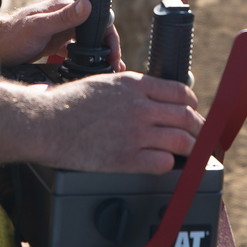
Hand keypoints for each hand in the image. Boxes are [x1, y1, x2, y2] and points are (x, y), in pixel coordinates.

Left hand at [0, 0, 121, 66]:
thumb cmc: (12, 35)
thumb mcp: (39, 27)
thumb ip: (63, 17)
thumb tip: (87, 5)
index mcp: (65, 6)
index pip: (97, 17)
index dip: (109, 36)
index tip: (114, 54)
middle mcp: (65, 16)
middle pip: (95, 31)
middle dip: (108, 48)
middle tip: (116, 66)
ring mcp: (62, 30)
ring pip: (88, 42)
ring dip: (99, 55)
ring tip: (110, 70)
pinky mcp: (56, 43)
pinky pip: (77, 51)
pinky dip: (86, 60)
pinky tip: (92, 70)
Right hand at [32, 72, 202, 174]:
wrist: (45, 122)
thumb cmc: (68, 104)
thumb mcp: (105, 82)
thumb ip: (131, 88)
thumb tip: (151, 97)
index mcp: (134, 84)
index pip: (181, 93)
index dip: (192, 106)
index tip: (192, 114)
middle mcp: (139, 106)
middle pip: (187, 117)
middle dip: (199, 129)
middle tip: (200, 137)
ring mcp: (134, 133)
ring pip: (181, 141)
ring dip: (191, 149)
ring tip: (192, 155)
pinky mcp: (126, 158)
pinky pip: (163, 163)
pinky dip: (169, 164)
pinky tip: (166, 164)